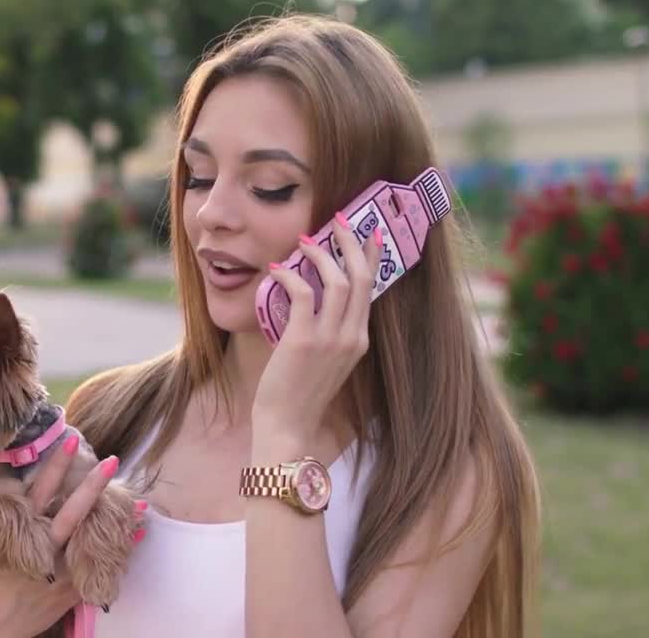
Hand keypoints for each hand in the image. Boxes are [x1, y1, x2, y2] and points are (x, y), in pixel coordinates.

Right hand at [0, 441, 132, 637]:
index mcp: (19, 532)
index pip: (40, 491)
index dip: (56, 467)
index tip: (71, 442)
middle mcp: (42, 549)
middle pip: (71, 512)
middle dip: (91, 486)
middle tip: (110, 460)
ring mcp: (60, 571)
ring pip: (91, 540)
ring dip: (113, 521)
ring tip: (138, 502)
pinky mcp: (71, 590)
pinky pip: (98, 568)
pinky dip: (118, 553)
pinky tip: (138, 534)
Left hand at [254, 213, 381, 442]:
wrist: (288, 426)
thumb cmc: (299, 395)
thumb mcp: (326, 361)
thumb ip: (329, 332)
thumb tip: (313, 296)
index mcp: (359, 341)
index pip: (370, 289)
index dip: (370, 257)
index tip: (367, 233)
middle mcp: (352, 337)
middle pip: (360, 277)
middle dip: (351, 243)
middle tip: (338, 221)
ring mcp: (330, 339)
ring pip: (337, 280)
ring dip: (320, 254)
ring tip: (305, 240)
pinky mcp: (304, 340)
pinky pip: (303, 292)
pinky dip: (291, 274)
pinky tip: (278, 269)